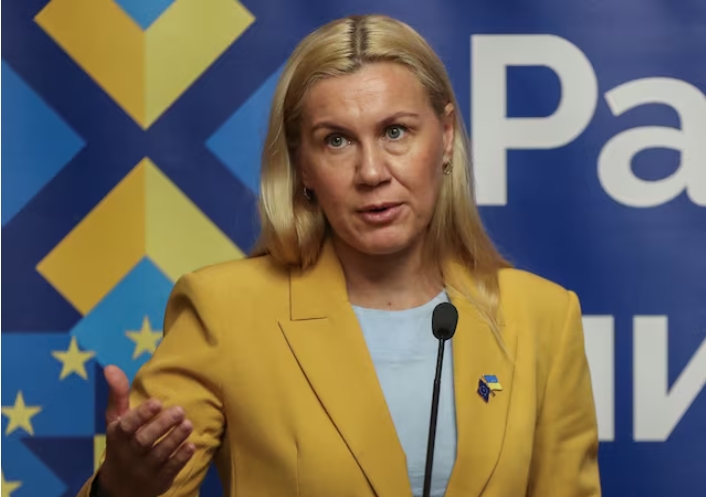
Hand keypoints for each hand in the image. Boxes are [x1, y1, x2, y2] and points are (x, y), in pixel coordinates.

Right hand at [97, 365, 194, 496]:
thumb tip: (111, 367)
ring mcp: (144, 469)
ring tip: (188, 424)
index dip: (141, 414)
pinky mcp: (159, 480)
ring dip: (174, 439)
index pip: (127, 426)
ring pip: (159, 454)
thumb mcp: (116, 420)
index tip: (157, 401)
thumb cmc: (122, 443)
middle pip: (143, 441)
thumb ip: (118, 394)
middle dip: (162, 425)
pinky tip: (191, 446)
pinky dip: (180, 458)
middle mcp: (129, 454)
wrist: (120, 487)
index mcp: (118, 437)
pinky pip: (170, 470)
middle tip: (180, 410)